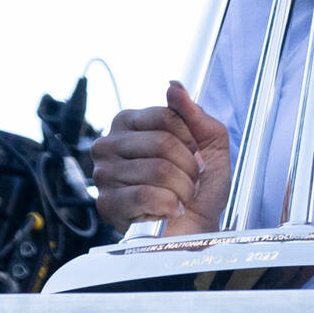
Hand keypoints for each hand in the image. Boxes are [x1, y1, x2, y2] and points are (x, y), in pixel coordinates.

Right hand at [91, 81, 230, 235]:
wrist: (198, 226)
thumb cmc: (202, 184)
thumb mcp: (209, 141)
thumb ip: (193, 113)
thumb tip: (174, 86)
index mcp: (130, 123)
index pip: (165, 115)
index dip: (191, 138)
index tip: (197, 154)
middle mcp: (109, 145)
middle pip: (162, 142)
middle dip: (188, 166)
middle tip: (191, 179)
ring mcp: (104, 175)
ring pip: (158, 170)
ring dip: (182, 188)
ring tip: (180, 196)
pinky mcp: (106, 205)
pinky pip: (146, 195)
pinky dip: (169, 205)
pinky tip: (170, 210)